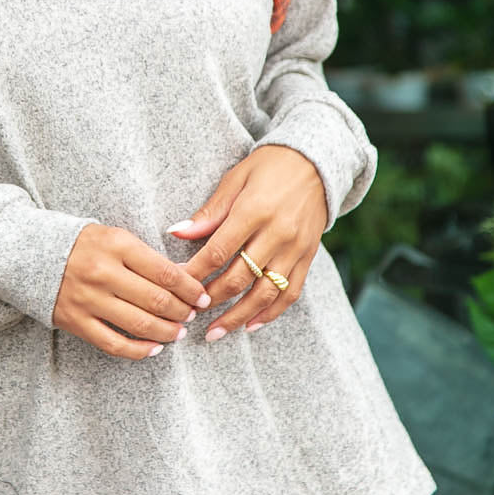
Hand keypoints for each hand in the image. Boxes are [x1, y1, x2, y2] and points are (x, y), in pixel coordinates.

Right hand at [53, 224, 211, 360]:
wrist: (31, 254)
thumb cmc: (83, 245)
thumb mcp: (115, 237)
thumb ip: (147, 257)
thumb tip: (185, 278)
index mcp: (117, 245)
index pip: (166, 272)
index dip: (191, 289)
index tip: (202, 297)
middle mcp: (103, 272)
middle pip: (157, 300)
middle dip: (182, 311)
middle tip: (192, 314)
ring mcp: (88, 299)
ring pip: (140, 324)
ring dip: (167, 332)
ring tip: (178, 332)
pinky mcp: (76, 321)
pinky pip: (114, 344)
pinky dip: (139, 350)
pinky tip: (154, 348)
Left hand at [168, 146, 326, 341]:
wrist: (317, 161)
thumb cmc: (268, 167)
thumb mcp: (235, 180)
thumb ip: (209, 212)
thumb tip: (176, 233)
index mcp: (255, 211)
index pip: (219, 252)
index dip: (195, 273)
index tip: (176, 287)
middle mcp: (278, 233)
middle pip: (240, 277)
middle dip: (212, 299)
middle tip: (189, 314)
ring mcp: (296, 248)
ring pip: (266, 293)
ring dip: (238, 316)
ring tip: (215, 332)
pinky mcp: (308, 257)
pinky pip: (290, 293)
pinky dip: (271, 313)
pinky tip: (250, 325)